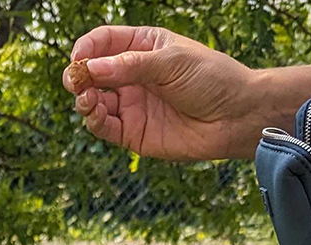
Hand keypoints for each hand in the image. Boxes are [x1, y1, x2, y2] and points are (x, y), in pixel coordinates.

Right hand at [63, 25, 261, 160]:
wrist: (234, 116)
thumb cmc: (210, 79)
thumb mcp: (170, 62)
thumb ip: (130, 66)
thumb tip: (91, 68)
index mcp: (143, 48)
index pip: (104, 43)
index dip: (87, 49)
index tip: (79, 58)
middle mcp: (133, 76)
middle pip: (93, 73)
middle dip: (79, 77)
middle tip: (76, 82)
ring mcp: (132, 105)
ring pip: (94, 102)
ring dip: (84, 100)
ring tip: (87, 100)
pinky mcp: (133, 134)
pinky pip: (105, 128)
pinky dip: (95, 122)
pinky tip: (96, 114)